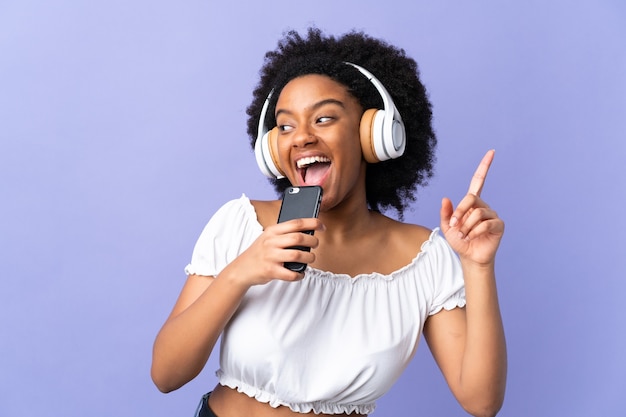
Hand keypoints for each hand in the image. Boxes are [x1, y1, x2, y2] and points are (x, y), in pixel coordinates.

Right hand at [221, 218, 324, 286]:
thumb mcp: (268, 237)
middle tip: (316, 244)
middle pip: (299, 238)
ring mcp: (271, 257)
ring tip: (310, 258)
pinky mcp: (271, 271)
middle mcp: (271, 242)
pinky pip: (291, 274)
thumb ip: (284, 234)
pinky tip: (300, 273)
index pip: (296, 223)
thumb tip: (309, 231)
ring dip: (309, 257)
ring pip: (297, 255)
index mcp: (272, 231)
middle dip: (313, 241)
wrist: (241, 269)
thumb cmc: (260, 252)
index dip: (312, 223)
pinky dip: (300, 274)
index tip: (321, 225)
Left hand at [440, 150, 503, 265]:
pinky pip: (485, 224)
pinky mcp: (498, 225)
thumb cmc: (459, 241)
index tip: (492, 152)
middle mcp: (483, 205)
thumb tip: (446, 198)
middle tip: (455, 226)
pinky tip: (473, 238)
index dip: (485, 166)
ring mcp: (492, 214)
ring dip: (466, 227)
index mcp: (471, 203)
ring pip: (476, 214)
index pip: (479, 180)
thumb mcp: (447, 227)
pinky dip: (475, 232)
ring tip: (465, 236)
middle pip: (470, 199)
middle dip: (460, 212)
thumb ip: (446, 213)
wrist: (469, 257)